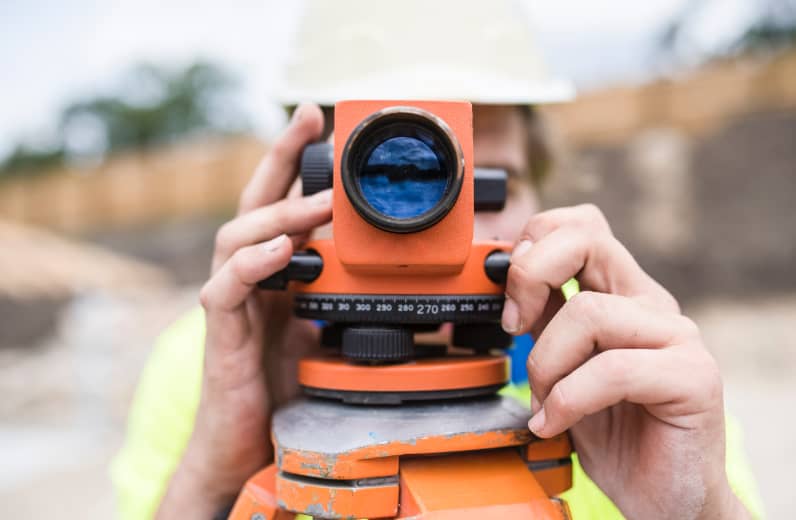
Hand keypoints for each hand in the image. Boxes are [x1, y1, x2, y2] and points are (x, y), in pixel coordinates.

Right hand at [157, 104, 330, 518]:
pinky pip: (226, 289)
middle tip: (308, 123)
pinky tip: (281, 252)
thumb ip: (343, 295)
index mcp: (275, 271)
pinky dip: (252, 266)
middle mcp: (249, 276)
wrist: (252, 441)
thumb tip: (396, 277)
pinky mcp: (221, 332)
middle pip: (254, 203)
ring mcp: (232, 301)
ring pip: (236, 237)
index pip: (280, 203)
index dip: (293, 160)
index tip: (317, 121)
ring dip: (279, 213)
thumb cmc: (287, 382)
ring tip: (319, 201)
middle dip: (279, 158)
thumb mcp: (325, 327)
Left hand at [502, 204, 749, 518]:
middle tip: (514, 326)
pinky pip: (613, 369)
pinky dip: (568, 399)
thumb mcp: (561, 366)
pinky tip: (554, 421)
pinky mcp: (692, 377)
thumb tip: (506, 280)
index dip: (535, 242)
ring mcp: (677, 337)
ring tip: (543, 400)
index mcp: (621, 294)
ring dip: (545, 363)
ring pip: (590, 313)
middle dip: (530, 275)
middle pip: (588, 239)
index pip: (581, 225)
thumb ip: (544, 321)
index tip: (509, 297)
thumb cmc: (612, 433)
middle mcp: (651, 306)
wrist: (661, 496)